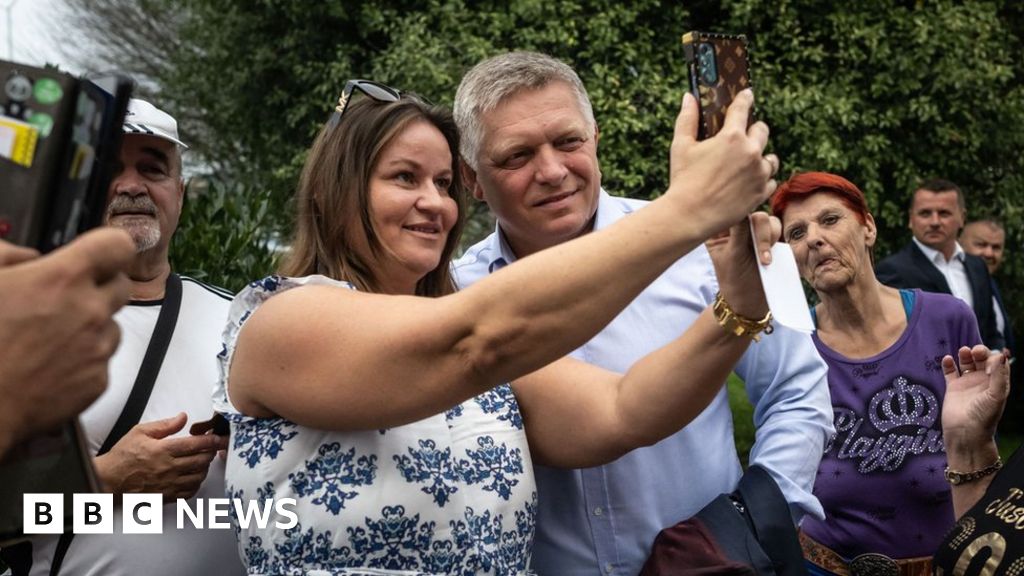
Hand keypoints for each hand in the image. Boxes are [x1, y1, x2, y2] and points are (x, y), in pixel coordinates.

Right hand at [0, 229, 133, 454]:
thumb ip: (7, 256)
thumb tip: (28, 257)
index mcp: (62, 279)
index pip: (117, 245)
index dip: (110, 247)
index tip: (100, 253)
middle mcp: (89, 311)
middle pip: (122, 285)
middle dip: (101, 286)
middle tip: (69, 297)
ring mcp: (97, 348)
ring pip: (111, 326)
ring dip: (91, 327)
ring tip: (49, 338)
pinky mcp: (98, 381)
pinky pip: (101, 361)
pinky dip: (83, 361)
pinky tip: (50, 365)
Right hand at [95, 413, 228, 498]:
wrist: (108, 480)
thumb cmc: (122, 456)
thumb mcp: (140, 432)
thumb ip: (165, 425)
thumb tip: (183, 417)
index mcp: (163, 450)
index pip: (196, 444)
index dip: (212, 440)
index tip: (219, 438)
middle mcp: (169, 468)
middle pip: (202, 460)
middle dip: (211, 452)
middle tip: (211, 447)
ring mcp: (168, 484)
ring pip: (199, 477)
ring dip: (204, 468)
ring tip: (201, 461)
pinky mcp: (166, 496)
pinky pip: (189, 492)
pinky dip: (196, 484)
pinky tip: (192, 476)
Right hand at [667, 89, 778, 237]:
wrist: (690, 216)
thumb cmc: (683, 180)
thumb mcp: (681, 146)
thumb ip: (687, 118)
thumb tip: (689, 97)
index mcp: (731, 137)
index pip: (743, 108)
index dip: (745, 98)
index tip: (747, 95)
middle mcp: (751, 152)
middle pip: (762, 131)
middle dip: (753, 130)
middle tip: (742, 136)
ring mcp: (759, 174)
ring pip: (770, 158)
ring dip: (761, 157)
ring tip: (747, 163)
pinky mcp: (761, 193)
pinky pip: (770, 180)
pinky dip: (762, 179)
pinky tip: (749, 181)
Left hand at [705, 212, 779, 318]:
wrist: (750, 301)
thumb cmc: (734, 281)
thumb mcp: (733, 256)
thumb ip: (740, 232)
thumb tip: (745, 209)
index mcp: (719, 228)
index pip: (731, 210)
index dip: (742, 214)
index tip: (746, 233)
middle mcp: (736, 227)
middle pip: (754, 213)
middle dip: (761, 234)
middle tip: (761, 257)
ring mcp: (753, 232)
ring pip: (769, 220)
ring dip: (769, 238)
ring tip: (765, 261)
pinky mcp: (768, 238)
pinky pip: (777, 228)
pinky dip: (776, 241)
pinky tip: (769, 260)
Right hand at [941, 345, 1009, 449]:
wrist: (965, 433)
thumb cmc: (984, 417)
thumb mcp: (996, 396)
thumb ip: (999, 375)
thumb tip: (1002, 355)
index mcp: (997, 383)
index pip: (997, 362)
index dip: (993, 356)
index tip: (989, 360)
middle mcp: (983, 382)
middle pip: (981, 360)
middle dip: (979, 352)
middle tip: (975, 351)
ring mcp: (967, 384)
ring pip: (966, 363)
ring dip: (965, 354)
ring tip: (963, 352)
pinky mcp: (953, 388)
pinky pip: (950, 371)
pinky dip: (948, 363)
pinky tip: (947, 359)